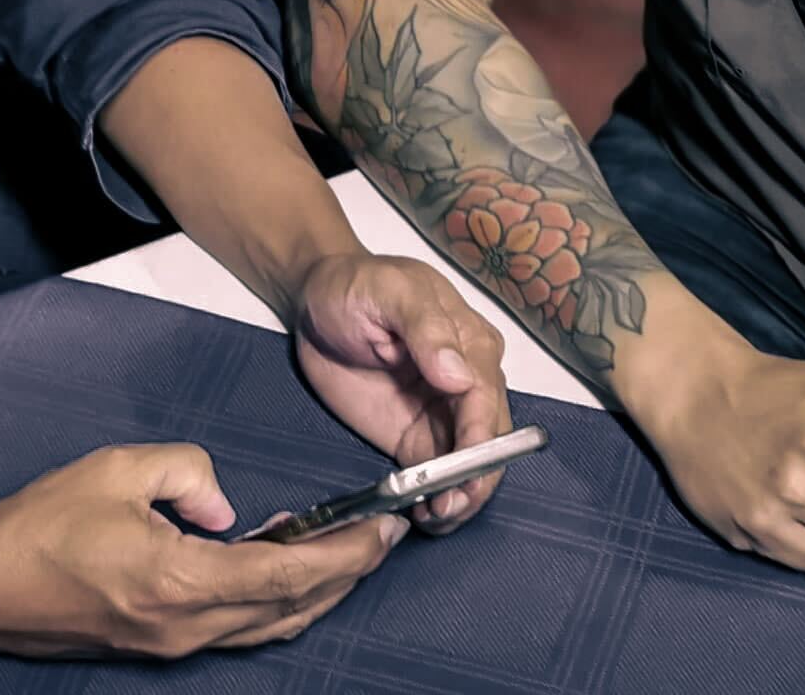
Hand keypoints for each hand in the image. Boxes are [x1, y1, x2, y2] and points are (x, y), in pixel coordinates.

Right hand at [0, 443, 405, 658]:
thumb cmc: (34, 529)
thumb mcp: (116, 470)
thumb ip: (187, 472)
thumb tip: (223, 504)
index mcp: (181, 584)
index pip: (290, 575)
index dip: (344, 556)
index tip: (381, 531)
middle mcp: (185, 627)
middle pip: (292, 609)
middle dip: (344, 575)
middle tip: (378, 538)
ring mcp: (171, 644)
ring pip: (267, 627)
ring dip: (311, 592)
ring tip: (340, 552)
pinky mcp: (156, 645)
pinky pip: (234, 629)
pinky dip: (269, 601)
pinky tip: (272, 567)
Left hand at [284, 250, 515, 533]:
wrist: (315, 300)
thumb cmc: (355, 287)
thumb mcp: (389, 291)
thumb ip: (425, 328)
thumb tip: (458, 375)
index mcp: (471, 345)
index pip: (486, 398)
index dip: (480, 438)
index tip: (465, 469)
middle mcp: (467, 385)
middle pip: (489, 441)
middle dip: (475, 478)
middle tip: (447, 506)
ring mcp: (443, 416)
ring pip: (470, 467)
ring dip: (461, 497)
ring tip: (436, 518)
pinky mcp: (416, 439)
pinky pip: (438, 476)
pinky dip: (438, 500)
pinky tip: (425, 517)